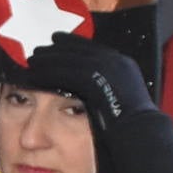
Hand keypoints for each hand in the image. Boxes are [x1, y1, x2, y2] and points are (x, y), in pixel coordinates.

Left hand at [20, 35, 154, 133]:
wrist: (139, 132)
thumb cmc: (130, 123)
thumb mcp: (118, 96)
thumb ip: (105, 85)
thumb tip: (87, 84)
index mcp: (123, 64)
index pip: (93, 48)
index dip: (72, 43)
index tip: (56, 40)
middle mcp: (117, 62)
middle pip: (81, 50)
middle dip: (58, 49)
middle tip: (39, 49)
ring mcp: (109, 70)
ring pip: (72, 60)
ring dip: (50, 60)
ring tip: (32, 61)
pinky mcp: (98, 82)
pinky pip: (68, 74)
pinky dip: (50, 74)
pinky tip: (36, 76)